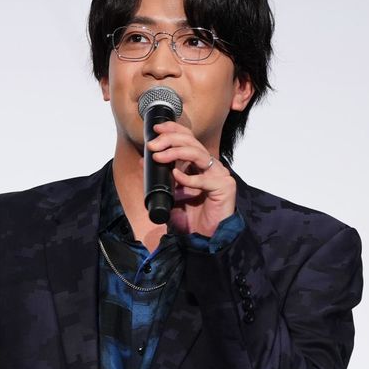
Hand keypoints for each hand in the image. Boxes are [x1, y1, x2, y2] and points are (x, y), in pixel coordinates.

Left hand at [149, 121, 234, 237]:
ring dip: (176, 152)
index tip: (157, 129)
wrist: (204, 240)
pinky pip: (204, 179)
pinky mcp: (224, 187)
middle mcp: (211, 167)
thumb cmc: (191, 219)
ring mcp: (220, 175)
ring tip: (159, 156)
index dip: (174, 130)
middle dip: (171, 139)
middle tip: (153, 145)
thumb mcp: (170, 195)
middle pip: (192, 142)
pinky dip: (188, 177)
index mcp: (199, 165)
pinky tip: (176, 176)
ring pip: (198, 154)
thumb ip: (161, 179)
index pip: (188, 139)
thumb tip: (144, 161)